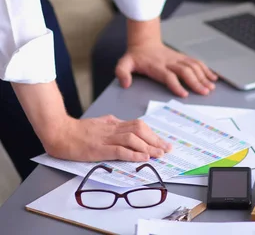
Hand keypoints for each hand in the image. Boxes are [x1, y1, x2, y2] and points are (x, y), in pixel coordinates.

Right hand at [45, 114, 171, 162]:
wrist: (59, 132)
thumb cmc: (77, 130)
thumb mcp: (99, 124)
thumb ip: (112, 125)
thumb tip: (124, 126)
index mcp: (113, 123)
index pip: (138, 126)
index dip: (152, 134)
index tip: (163, 142)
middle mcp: (113, 128)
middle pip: (140, 130)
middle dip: (155, 139)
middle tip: (167, 148)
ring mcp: (106, 138)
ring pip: (133, 138)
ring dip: (148, 146)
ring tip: (159, 154)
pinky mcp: (99, 148)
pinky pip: (120, 150)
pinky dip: (133, 154)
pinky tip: (143, 158)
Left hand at [115, 40, 217, 97]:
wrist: (144, 42)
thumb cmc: (136, 57)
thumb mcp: (124, 63)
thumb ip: (122, 72)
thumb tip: (125, 84)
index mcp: (157, 66)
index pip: (168, 76)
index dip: (176, 85)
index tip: (184, 94)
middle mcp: (170, 62)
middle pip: (185, 72)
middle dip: (196, 82)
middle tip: (205, 92)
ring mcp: (177, 59)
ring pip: (193, 66)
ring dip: (203, 76)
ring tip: (211, 87)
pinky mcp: (182, 57)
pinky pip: (196, 62)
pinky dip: (206, 69)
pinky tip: (213, 77)